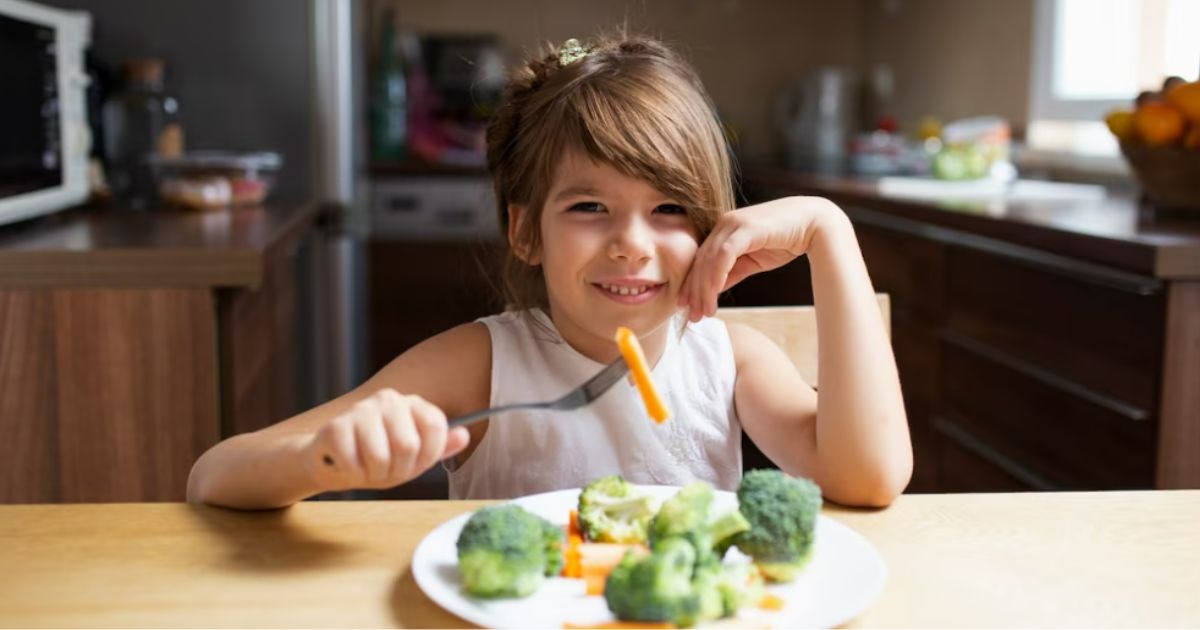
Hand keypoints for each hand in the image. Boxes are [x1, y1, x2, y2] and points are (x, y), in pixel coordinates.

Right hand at [302, 389, 469, 491]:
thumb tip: (464, 435)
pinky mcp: (336, 427)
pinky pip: (354, 464)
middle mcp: (388, 400)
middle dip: (398, 469)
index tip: (415, 462)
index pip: (436, 426)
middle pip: (409, 445)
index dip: (428, 455)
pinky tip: (347, 464)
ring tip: (367, 466)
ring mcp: (361, 410)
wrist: (332, 462)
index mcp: (412, 404)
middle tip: (386, 468)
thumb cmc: (377, 459)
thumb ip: (440, 447)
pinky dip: (352, 474)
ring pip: (381, 457)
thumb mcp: (415, 458)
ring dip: (374, 474)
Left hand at [678, 197, 841, 320]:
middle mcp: (724, 223)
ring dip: (703, 289)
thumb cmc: (786, 240)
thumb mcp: (753, 261)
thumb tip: (714, 290)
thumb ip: (733, 272)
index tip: (687, 306)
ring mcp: (733, 223)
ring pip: (709, 260)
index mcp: (724, 229)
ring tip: (704, 312)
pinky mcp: (745, 228)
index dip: (692, 283)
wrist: (815, 224)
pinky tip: (714, 296)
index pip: (700, 259)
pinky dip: (716, 277)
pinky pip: (723, 256)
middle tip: (692, 315)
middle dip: (693, 290)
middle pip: (700, 261)